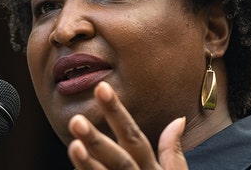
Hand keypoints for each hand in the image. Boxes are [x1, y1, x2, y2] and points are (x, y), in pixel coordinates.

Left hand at [67, 81, 187, 169]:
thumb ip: (172, 153)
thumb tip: (177, 120)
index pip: (135, 138)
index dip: (117, 113)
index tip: (101, 88)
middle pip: (119, 159)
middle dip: (98, 140)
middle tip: (76, 119)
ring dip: (88, 164)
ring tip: (73, 145)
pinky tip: (74, 168)